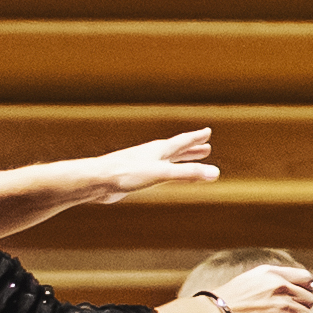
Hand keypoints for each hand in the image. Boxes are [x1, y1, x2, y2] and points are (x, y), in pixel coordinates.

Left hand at [72, 132, 216, 204]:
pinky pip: (158, 172)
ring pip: (167, 160)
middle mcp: (152, 154)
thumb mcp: (162, 173)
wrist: (97, 180)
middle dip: (192, 149)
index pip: (183, 141)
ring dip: (181, 159)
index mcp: (159, 150)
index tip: (207, 131)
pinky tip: (163, 176)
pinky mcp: (135, 176)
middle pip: (177, 150)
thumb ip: (188, 173)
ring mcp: (143, 164)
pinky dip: (167, 171)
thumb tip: (215, 172)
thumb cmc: (127, 173)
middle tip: (206, 146)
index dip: (196, 138)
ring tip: (191, 160)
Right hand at [204, 261, 312, 312]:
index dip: (305, 289)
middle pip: (310, 297)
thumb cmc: (228, 300)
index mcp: (274, 274)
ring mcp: (283, 305)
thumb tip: (290, 286)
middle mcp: (281, 287)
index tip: (299, 298)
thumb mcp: (251, 278)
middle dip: (302, 308)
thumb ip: (273, 279)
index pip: (306, 278)